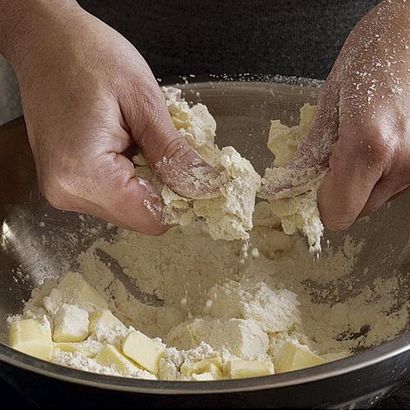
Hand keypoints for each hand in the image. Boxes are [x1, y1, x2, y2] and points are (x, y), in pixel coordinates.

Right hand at [0, 1, 217, 234]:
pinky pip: (111, 194)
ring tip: (138, 141)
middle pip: (138, 217)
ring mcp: (63, 189)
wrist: (46, 41)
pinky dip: (128, 176)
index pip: (151, 219)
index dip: (180, 200)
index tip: (192, 176)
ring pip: (126, 207)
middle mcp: (68, 192)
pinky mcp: (65, 181)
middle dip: (162, 188)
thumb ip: (175, 155)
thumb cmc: (89, 57)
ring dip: (145, 181)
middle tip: (164, 149)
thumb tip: (205, 188)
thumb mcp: (145, 103)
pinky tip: (125, 146)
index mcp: (84, 175)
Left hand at [263, 0, 409, 230]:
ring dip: (359, 182)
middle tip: (330, 159)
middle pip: (357, 210)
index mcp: (372, 146)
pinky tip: (376, 143)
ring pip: (376, 199)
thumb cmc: (376, 51)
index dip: (318, 204)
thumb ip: (312, 150)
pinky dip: (378, 173)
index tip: (308, 187)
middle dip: (338, 191)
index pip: (338, 212)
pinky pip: (392, 185)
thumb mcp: (331, 100)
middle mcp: (403, 163)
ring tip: (356, 143)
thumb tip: (288, 182)